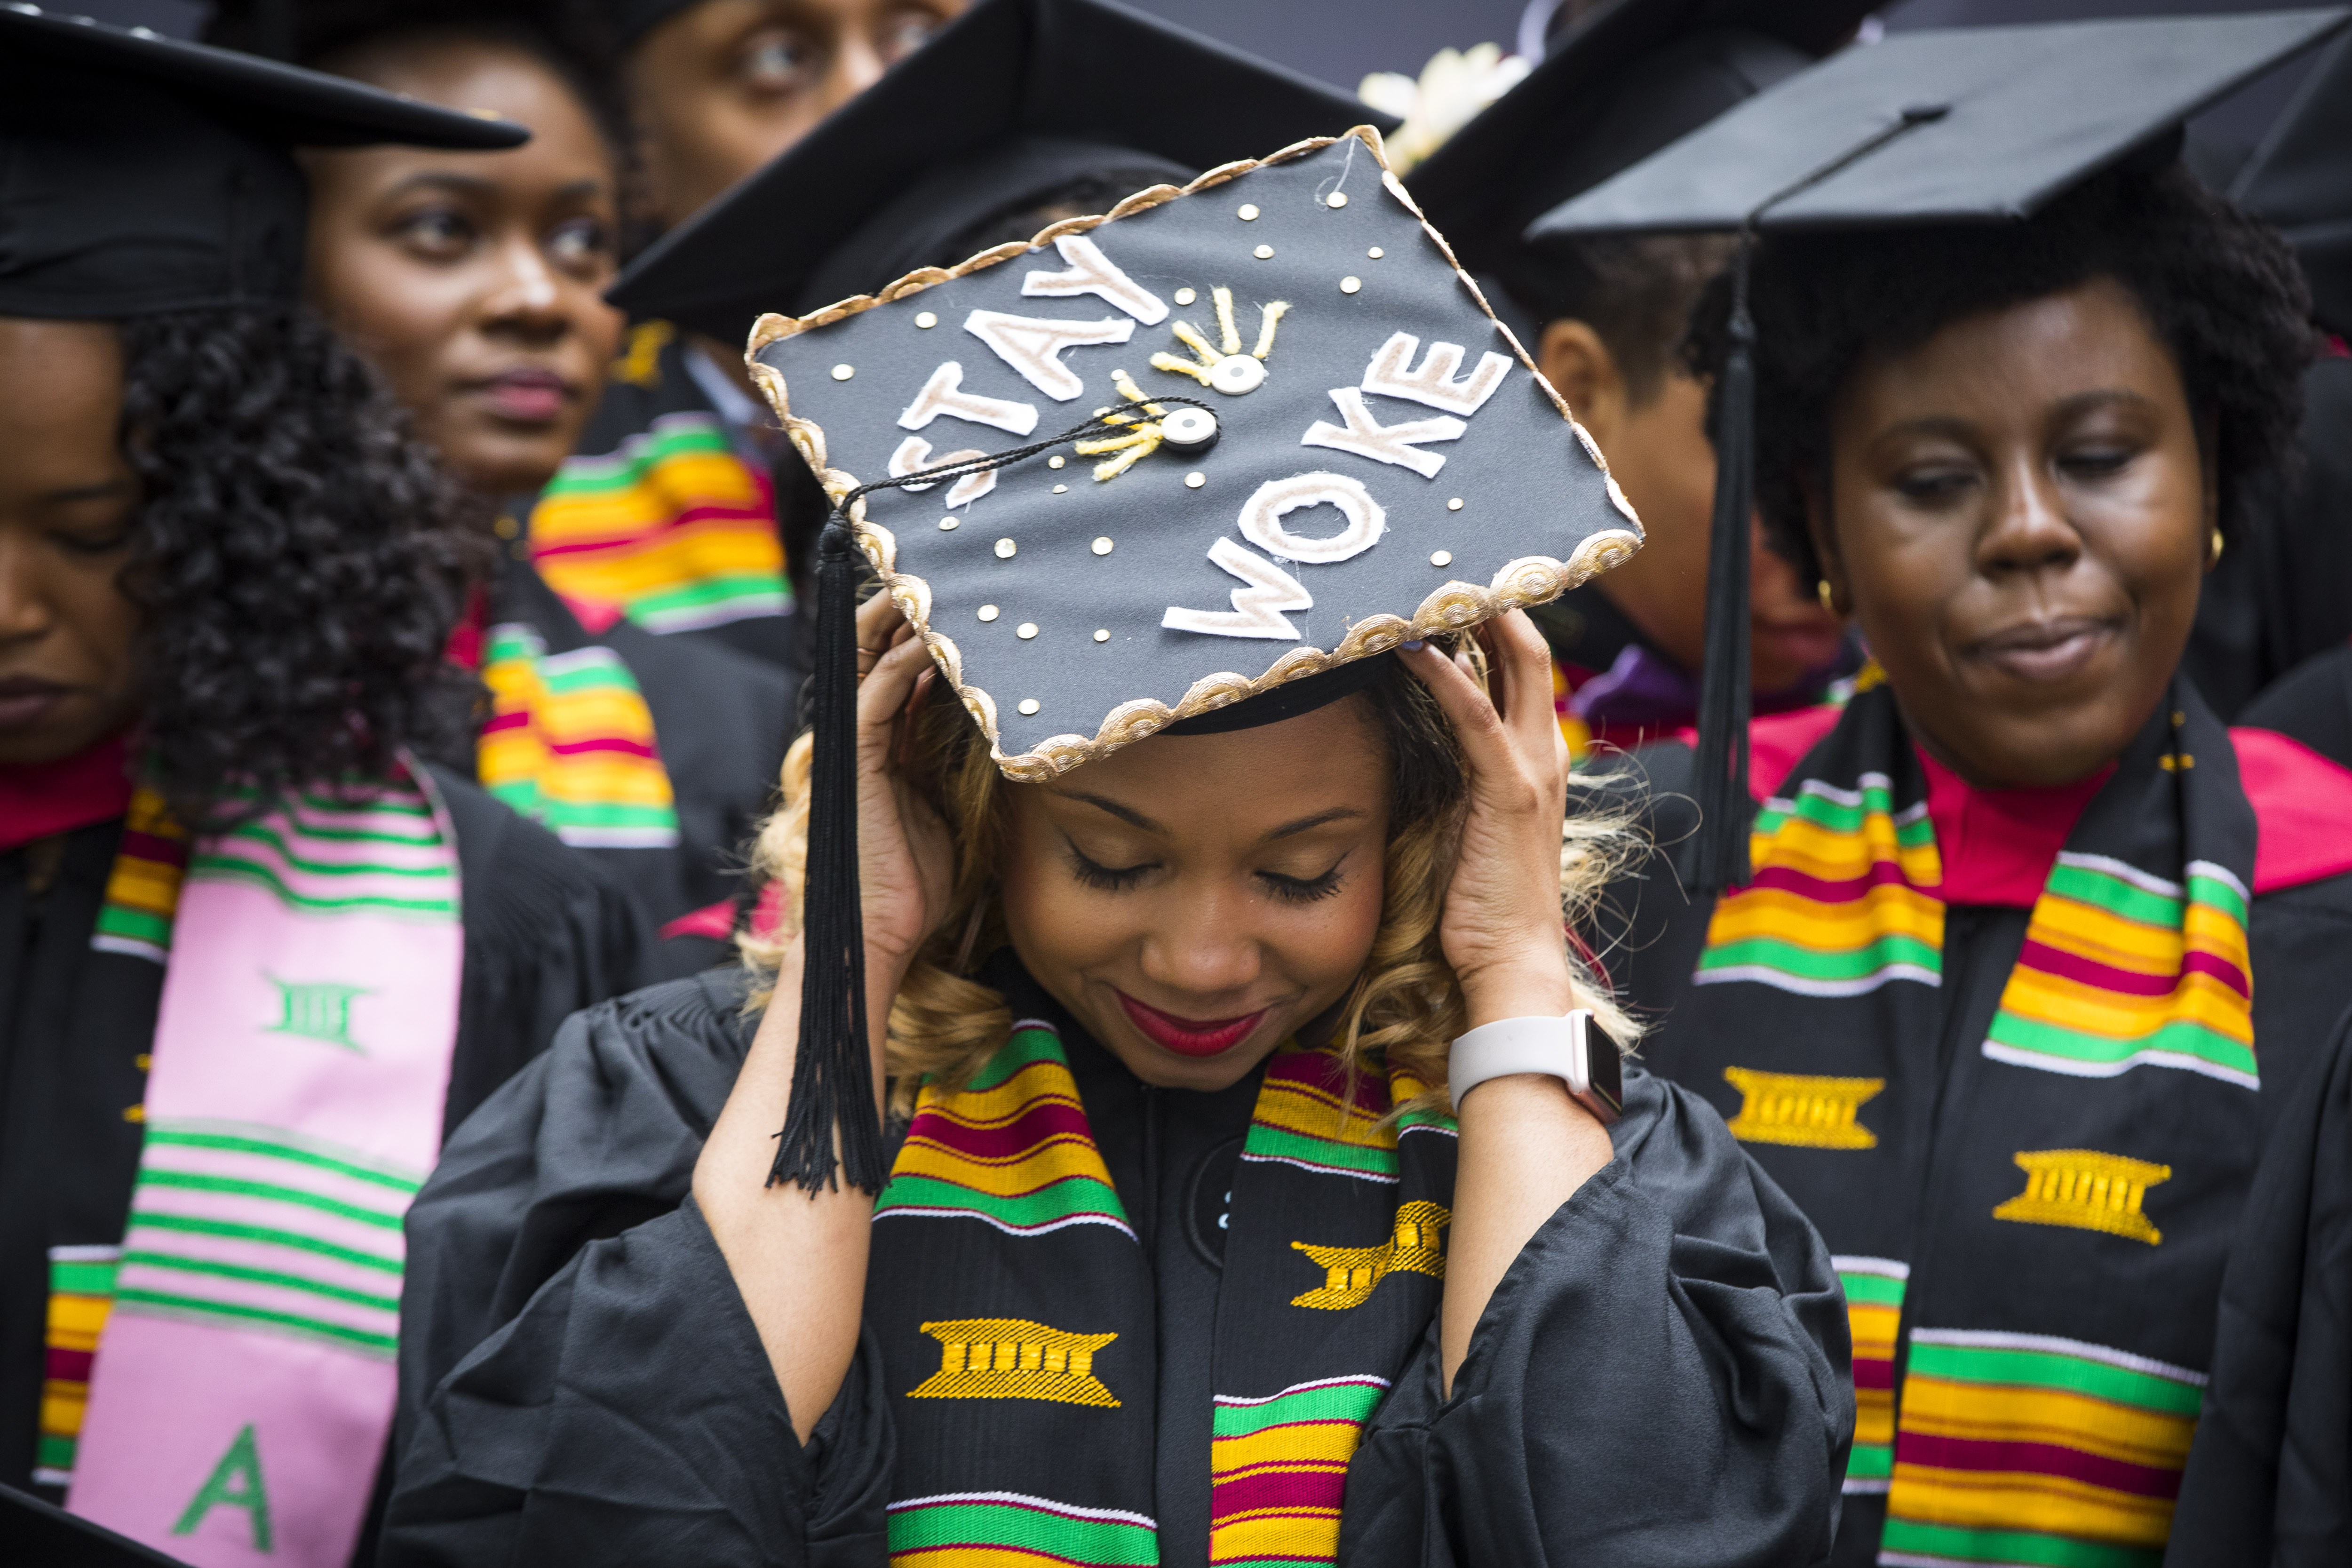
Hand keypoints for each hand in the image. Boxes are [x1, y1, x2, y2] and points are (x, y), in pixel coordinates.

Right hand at [847, 592, 954, 985]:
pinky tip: (930, 641)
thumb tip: (995, 723)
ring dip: (902, 624)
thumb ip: (960, 763)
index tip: (961, 601)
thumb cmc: (921, 882)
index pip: (899, 672)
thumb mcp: (952, 807)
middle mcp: (865, 739)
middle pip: (877, 655)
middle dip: (904, 612)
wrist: (885, 935)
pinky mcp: (855, 765)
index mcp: (885, 748)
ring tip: (936, 586)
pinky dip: (901, 666)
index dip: (922, 633)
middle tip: (945, 574)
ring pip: (870, 665)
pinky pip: (875, 699)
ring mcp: (855, 750)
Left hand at [1400, 611, 1576, 1026]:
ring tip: (1430, 579)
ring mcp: (1531, 771)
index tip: (1460, 584)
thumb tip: (1430, 725)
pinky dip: (1447, 677)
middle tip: (1452, 560)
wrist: (1511, 961)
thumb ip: (1462, 774)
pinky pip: (1477, 717)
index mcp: (1535, 762)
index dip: (1499, 622)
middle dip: (1497, 601)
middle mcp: (1543, 755)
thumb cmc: (1482, 903)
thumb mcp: (1470, 824)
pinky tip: (1415, 647)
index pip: (1524, 670)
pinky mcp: (1506, 793)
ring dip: (1471, 621)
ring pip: (1512, 668)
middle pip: (1529, 652)